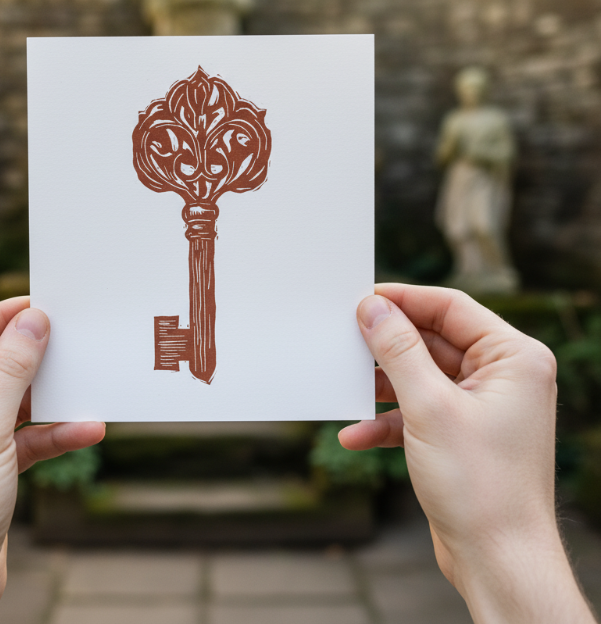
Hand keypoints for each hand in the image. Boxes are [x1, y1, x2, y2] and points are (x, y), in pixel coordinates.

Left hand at [0, 298, 104, 623]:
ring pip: (8, 401)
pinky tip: (86, 429)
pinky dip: (50, 433)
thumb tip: (33, 320)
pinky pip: (19, 435)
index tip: (42, 304)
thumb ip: (12, 370)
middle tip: (71, 338)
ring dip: (47, 399)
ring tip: (86, 381)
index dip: (1, 317)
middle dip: (30, 359)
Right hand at [341, 284, 595, 623]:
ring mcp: (482, 406)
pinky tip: (356, 435)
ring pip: (421, 376)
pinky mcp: (462, 433)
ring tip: (347, 388)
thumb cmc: (481, 487)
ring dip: (383, 386)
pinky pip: (418, 411)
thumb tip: (373, 308)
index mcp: (514, 358)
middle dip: (388, 347)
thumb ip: (398, 350)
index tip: (362, 299)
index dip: (404, 299)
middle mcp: (502, 377)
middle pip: (432, 340)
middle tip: (346, 340)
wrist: (498, 562)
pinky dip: (388, 421)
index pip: (451, 307)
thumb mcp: (429, 407)